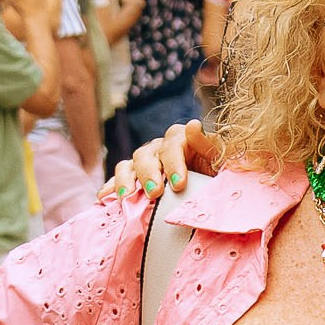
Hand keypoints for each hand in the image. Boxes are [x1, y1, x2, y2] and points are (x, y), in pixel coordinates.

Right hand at [100, 119, 221, 199]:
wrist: (209, 196)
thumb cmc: (216, 178)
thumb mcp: (220, 164)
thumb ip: (209, 146)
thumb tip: (193, 125)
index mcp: (182, 141)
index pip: (173, 144)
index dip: (174, 164)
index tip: (179, 185)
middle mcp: (159, 149)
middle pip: (147, 154)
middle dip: (149, 174)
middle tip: (154, 193)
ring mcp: (144, 164)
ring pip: (128, 165)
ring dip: (127, 180)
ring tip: (127, 197)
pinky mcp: (133, 179)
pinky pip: (117, 180)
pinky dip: (110, 188)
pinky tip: (104, 198)